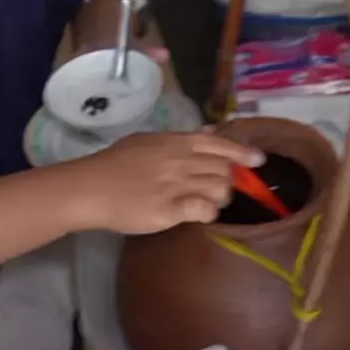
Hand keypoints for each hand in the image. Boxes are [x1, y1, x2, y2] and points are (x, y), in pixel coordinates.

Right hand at [73, 130, 264, 233]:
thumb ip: (178, 140)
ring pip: (220, 190)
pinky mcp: (171, 209)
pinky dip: (208, 214)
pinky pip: (205, 210)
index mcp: (175, 141)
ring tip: (204, 204)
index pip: (219, 143)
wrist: (90, 188)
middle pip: (224, 170)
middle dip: (228, 182)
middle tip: (215, 192)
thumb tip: (209, 133)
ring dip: (219, 200)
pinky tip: (197, 216)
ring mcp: (177, 184)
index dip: (242, 152)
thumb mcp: (147, 141)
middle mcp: (181, 160)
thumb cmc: (114, 165)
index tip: (258, 160)